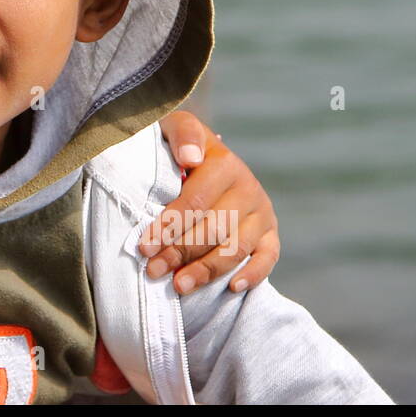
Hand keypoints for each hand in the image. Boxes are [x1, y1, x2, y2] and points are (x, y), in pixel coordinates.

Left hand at [143, 111, 280, 295]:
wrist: (203, 155)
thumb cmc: (178, 148)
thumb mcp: (175, 128)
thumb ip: (182, 134)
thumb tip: (190, 158)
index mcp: (224, 163)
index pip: (195, 202)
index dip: (168, 226)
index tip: (144, 246)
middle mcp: (249, 188)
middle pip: (214, 229)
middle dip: (180, 252)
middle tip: (154, 271)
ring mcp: (262, 212)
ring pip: (237, 248)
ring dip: (207, 270)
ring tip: (179, 285)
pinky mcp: (271, 232)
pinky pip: (268, 258)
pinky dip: (254, 274)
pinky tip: (232, 288)